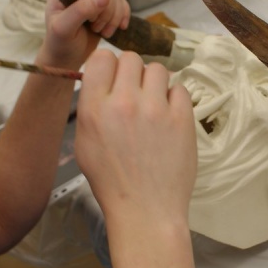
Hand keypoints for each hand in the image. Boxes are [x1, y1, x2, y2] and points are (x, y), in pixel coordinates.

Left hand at [40, 0, 129, 69]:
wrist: (67, 57)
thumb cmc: (60, 43)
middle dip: (107, 11)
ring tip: (102, 32)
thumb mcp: (64, 28)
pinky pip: (123, 3)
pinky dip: (123, 17)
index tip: (91, 18)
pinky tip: (119, 28)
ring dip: (114, 17)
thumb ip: (80, 11)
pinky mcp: (106, 5)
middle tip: (95, 28)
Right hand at [75, 50, 196, 231]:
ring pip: (157, 69)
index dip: (109, 67)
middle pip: (131, 58)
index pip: (102, 58)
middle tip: (135, 94)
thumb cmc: (112, 181)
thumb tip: (104, 82)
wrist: (145, 209)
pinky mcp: (182, 118)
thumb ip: (92, 108)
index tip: (114, 80)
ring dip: (154, 83)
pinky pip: (179, 89)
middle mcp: (124, 103)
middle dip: (132, 73)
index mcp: (94, 109)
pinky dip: (174, 99)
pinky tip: (168, 116)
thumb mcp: (85, 143)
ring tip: (153, 105)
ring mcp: (156, 109)